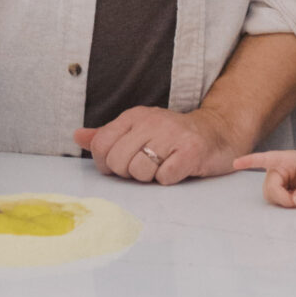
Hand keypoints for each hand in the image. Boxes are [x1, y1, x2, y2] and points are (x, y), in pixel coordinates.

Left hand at [75, 105, 239, 184]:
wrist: (217, 132)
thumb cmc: (173, 136)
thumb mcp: (138, 130)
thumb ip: (107, 135)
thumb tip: (77, 136)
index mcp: (134, 116)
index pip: (101, 145)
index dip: (108, 163)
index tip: (125, 163)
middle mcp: (151, 121)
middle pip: (118, 161)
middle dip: (130, 172)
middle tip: (148, 165)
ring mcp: (172, 135)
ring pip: (140, 171)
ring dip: (151, 177)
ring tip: (163, 166)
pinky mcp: (191, 152)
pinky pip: (165, 178)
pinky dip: (169, 179)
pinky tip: (177, 169)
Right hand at [235, 148, 295, 209]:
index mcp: (285, 159)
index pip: (265, 159)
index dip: (250, 161)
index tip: (236, 163)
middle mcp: (276, 169)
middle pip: (269, 187)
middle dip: (282, 198)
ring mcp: (275, 180)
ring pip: (271, 196)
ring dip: (284, 202)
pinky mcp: (276, 190)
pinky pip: (275, 201)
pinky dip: (286, 204)